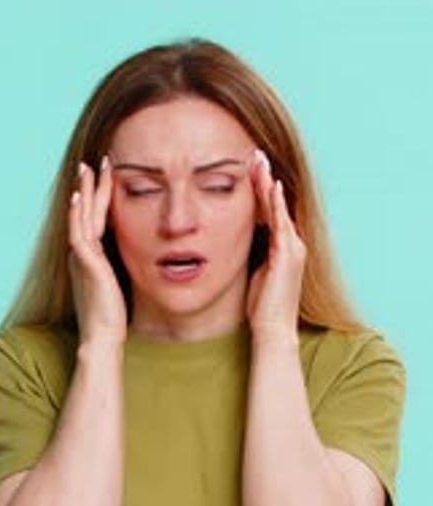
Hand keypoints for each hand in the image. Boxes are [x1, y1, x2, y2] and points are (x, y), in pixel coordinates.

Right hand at [68, 156, 127, 344]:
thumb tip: (139, 261)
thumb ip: (120, 271)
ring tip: (87, 170)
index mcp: (89, 259)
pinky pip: (79, 233)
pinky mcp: (85, 264)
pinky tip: (77, 197)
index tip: (103, 179)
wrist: (102, 337)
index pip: (93, 221)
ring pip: (80, 217)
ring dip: (84, 192)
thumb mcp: (117, 287)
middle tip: (92, 164)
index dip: (97, 200)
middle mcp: (82, 255)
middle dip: (88, 188)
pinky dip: (77, 214)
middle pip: (84, 213)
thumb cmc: (111, 319)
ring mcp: (81, 259)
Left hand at [246, 150, 305, 339]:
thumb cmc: (263, 309)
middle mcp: (293, 244)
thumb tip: (234, 245)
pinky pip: (281, 222)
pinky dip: (275, 203)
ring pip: (279, 207)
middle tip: (255, 154)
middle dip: (265, 178)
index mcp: (284, 248)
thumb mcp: (255, 275)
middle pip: (276, 203)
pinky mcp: (288, 255)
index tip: (249, 168)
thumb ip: (252, 256)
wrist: (274, 330)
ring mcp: (293, 248)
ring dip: (268, 183)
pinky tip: (269, 185)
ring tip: (259, 161)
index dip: (260, 189)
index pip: (270, 211)